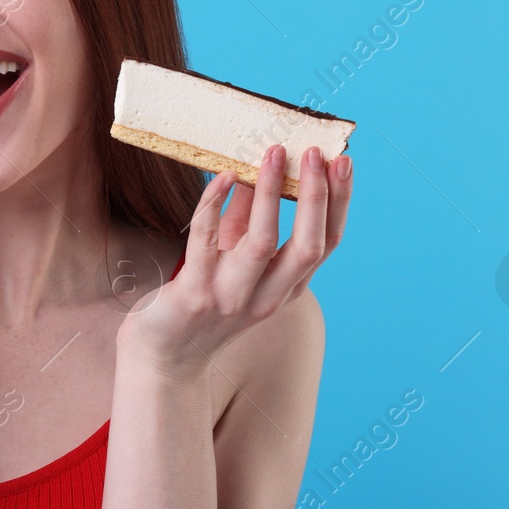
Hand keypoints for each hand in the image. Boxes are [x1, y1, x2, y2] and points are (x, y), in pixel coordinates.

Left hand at [116, 144, 352, 374]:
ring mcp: (232, 297)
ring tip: (273, 153)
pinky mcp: (195, 293)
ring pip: (262, 243)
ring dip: (270, 194)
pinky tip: (223, 177)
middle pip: (308, 246)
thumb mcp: (235, 260)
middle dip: (317, 197)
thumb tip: (256, 171)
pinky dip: (215, 204)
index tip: (342, 162)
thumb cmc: (204, 300)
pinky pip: (206, 241)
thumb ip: (247, 219)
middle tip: (314, 152)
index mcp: (286, 288)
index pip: (326, 243)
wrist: (166, 357)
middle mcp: (267, 296)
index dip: (338, 202)